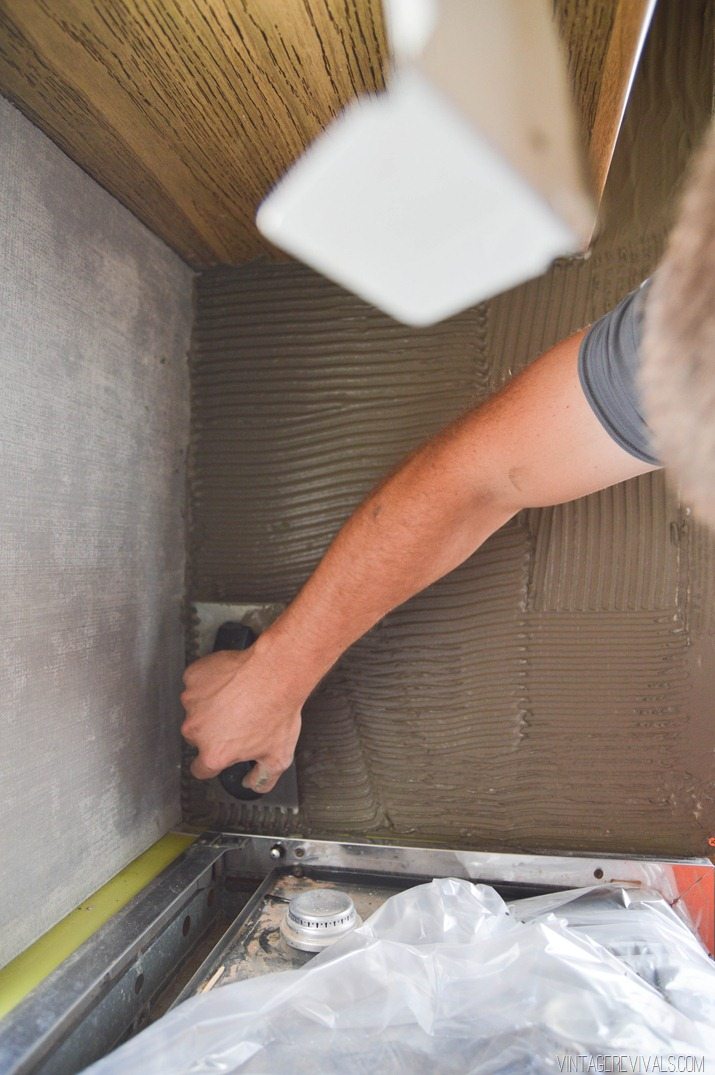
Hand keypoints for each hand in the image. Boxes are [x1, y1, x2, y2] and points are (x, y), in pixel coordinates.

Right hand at [180, 640, 302, 793]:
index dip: (214, 763)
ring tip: (237, 698)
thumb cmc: (276, 710)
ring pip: (197, 709)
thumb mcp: (279, 757)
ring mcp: (192, 702)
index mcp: (214, 753)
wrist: (276, 672)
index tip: (222, 753)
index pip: (201, 769)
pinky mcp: (194, 678)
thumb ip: (262, 779)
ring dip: (211, 706)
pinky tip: (230, 682)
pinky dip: (209, 682)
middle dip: (214, 731)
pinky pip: (197, 683)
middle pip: (198, 737)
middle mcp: (197, 730)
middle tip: (239, 720)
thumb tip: (253, 784)